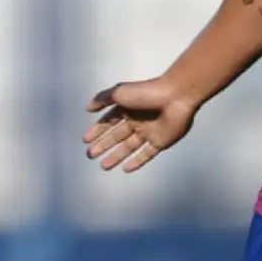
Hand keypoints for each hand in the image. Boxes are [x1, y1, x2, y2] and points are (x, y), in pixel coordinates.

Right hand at [83, 77, 197, 171]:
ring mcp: (148, 132)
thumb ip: (102, 99)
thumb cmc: (147, 92)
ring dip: (116, 156)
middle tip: (90, 155)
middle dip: (103, 146)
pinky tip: (125, 169)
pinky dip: (136, 162)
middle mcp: (136, 120)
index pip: (108, 121)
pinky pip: (146, 154)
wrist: (175, 97)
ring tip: (103, 166)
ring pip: (128, 147)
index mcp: (126, 108)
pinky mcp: (160, 142)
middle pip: (116, 136)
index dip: (97, 131)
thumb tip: (87, 108)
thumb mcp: (119, 92)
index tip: (86, 140)